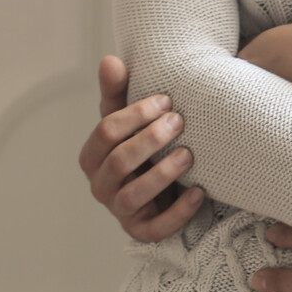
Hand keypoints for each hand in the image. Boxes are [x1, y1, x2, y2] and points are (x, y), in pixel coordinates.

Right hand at [79, 55, 205, 242]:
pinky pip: (156, 228)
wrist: (161, 185)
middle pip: (118, 161)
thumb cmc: (141, 147)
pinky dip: (178, 212)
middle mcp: (100, 185)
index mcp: (93, 156)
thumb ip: (118, 93)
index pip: (105, 132)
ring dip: (162, 173)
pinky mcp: (142, 231)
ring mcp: (120, 210)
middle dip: (150, 139)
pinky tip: (199, 192)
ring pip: (132, 195)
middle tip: (180, 121)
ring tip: (189, 154)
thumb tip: (110, 60)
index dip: (134, 114)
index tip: (166, 100)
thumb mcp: (129, 119)